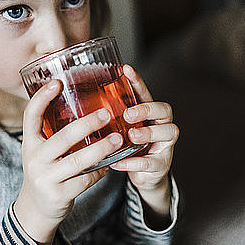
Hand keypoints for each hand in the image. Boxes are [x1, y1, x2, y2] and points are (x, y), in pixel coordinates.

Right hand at [14, 80, 123, 243]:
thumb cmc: (46, 171)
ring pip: (78, 160)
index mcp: (30, 142)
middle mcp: (34, 158)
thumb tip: (87, 105)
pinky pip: (85, 179)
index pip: (31, 116)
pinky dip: (100, 170)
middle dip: (87, 124)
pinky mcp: (58, 194)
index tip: (58, 82)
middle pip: (63, 137)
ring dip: (101, 149)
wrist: (36, 210)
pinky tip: (110, 164)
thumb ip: (55, 133)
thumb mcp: (42, 150)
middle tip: (107, 113)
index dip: (42, 98)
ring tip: (118, 139)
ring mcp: (45, 178)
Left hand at [109, 65, 178, 218]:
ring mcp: (164, 145)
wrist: (143, 175)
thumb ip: (110, 118)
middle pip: (164, 110)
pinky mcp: (161, 165)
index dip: (137, 81)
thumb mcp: (121, 130)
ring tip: (131, 135)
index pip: (146, 93)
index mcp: (150, 114)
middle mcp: (162, 125)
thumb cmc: (130, 147)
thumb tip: (77, 103)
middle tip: (129, 113)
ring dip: (147, 133)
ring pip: (166, 133)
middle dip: (147, 109)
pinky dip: (133, 162)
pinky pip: (150, 162)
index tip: (126, 69)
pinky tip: (119, 162)